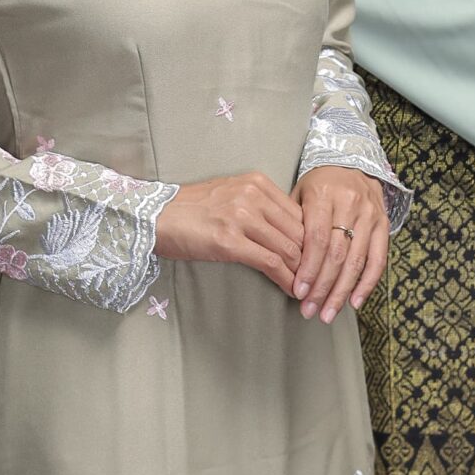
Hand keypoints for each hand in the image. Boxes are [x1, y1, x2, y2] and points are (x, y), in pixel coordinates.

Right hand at [156, 172, 305, 293]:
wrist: (155, 216)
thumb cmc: (192, 210)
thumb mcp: (232, 195)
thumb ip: (261, 207)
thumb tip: (291, 233)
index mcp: (257, 182)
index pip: (299, 213)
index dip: (313, 241)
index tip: (319, 260)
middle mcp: (253, 195)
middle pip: (299, 231)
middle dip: (313, 259)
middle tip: (319, 281)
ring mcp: (241, 217)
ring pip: (289, 248)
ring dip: (303, 274)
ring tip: (310, 291)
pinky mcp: (229, 241)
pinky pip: (270, 262)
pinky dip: (286, 279)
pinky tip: (292, 291)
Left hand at [293, 167, 389, 322]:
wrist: (351, 160)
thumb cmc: (317, 184)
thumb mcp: (299, 194)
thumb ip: (292, 224)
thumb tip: (281, 264)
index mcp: (324, 196)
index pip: (317, 238)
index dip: (309, 268)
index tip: (299, 291)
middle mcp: (350, 205)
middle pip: (336, 254)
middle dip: (322, 287)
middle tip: (309, 310)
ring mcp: (370, 215)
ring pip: (357, 260)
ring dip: (341, 292)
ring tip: (327, 313)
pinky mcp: (384, 224)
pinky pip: (378, 259)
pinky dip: (367, 283)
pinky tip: (354, 302)